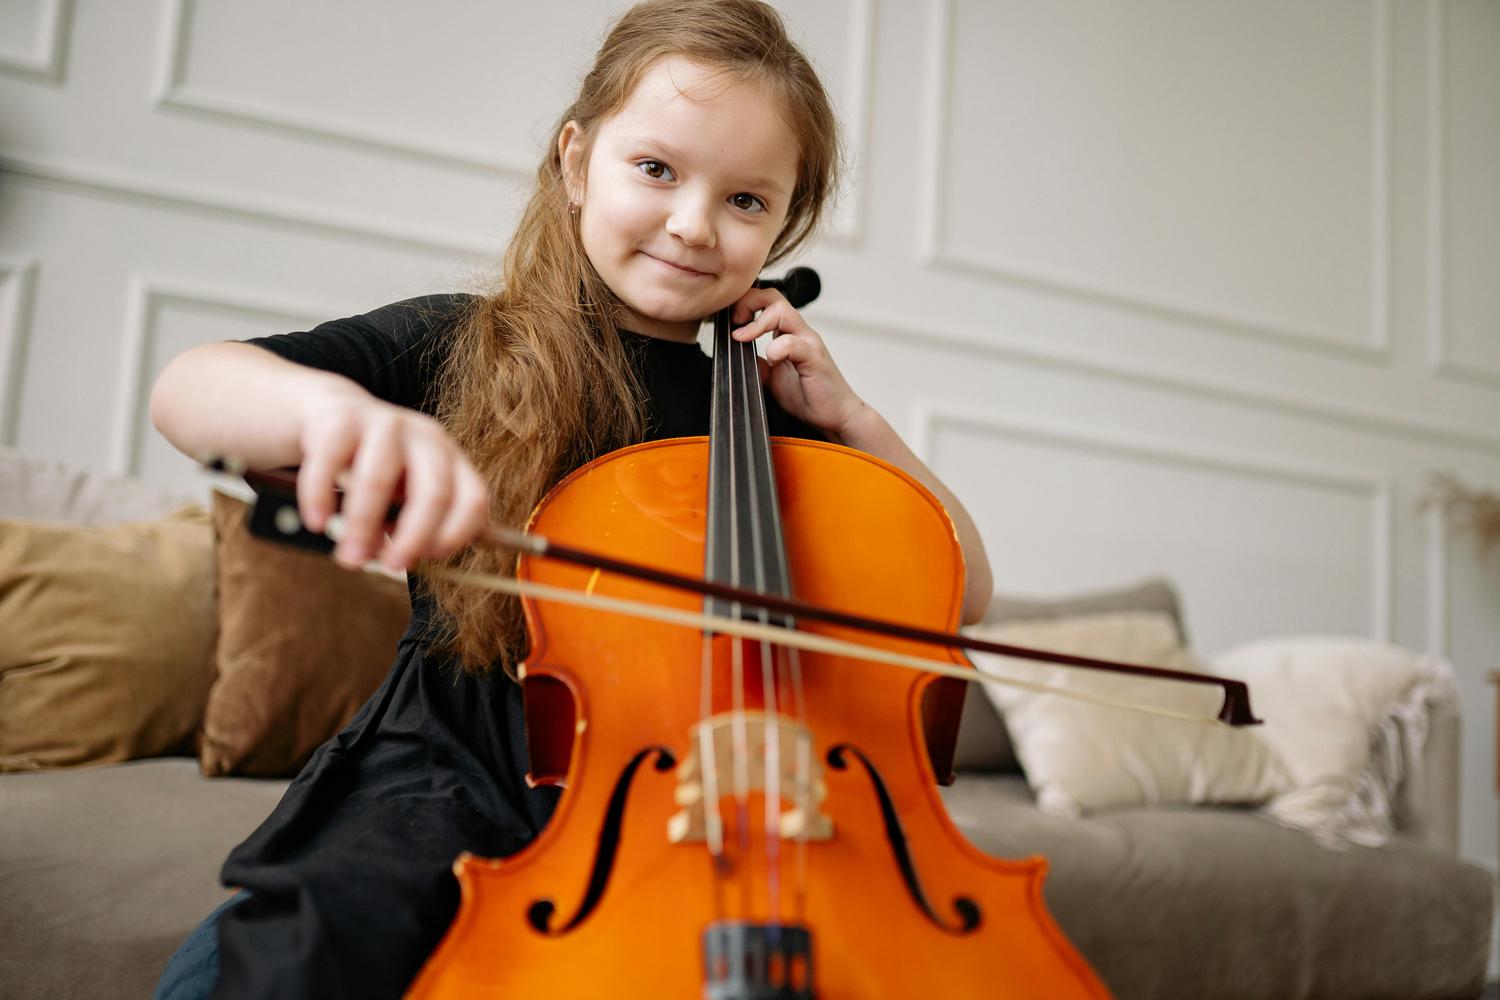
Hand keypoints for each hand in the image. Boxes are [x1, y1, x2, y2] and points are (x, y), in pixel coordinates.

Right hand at [294, 386, 488, 571]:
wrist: (332, 416)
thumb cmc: (377, 469)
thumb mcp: (402, 496)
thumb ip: (406, 529)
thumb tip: (397, 563)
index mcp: (451, 460)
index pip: (473, 498)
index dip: (457, 533)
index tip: (429, 559)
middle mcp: (426, 438)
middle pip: (434, 491)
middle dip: (413, 537)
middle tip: (390, 567)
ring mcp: (385, 423)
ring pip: (378, 478)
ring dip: (362, 525)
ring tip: (347, 557)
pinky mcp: (342, 418)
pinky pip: (330, 460)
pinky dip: (321, 497)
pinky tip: (317, 523)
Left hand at [730, 287, 863, 436]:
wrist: (836, 415)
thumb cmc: (810, 395)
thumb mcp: (774, 379)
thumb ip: (759, 365)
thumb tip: (738, 357)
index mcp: (789, 334)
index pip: (767, 302)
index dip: (745, 306)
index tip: (732, 325)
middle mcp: (800, 333)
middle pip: (773, 297)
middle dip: (748, 303)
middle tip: (736, 323)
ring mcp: (808, 343)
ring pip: (783, 311)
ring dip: (758, 322)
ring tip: (744, 338)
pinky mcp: (814, 358)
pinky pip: (792, 342)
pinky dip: (776, 349)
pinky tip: (772, 362)